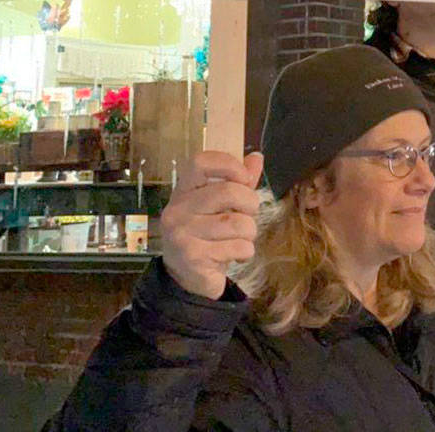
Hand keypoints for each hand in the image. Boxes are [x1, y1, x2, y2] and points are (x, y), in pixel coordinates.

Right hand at [161, 151, 263, 299]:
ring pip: (238, 223)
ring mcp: (182, 234)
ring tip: (240, 239)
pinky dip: (245, 252)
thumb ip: (239, 182)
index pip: (201, 162)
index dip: (229, 164)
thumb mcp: (222, 206)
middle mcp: (177, 210)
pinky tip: (234, 255)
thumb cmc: (209, 235)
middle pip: (228, 191)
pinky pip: (237, 247)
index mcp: (184, 191)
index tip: (244, 178)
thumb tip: (257, 156)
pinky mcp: (192, 257)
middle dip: (250, 204)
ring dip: (250, 233)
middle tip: (247, 215)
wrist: (188, 279)